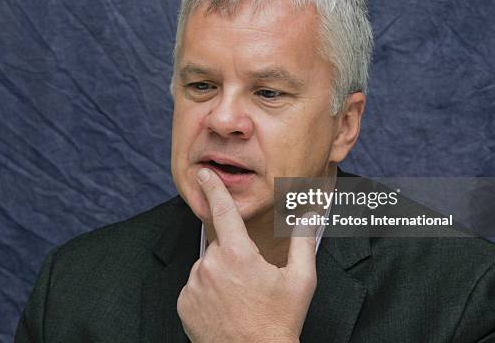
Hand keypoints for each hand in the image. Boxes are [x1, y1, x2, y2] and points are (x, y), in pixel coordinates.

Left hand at [177, 168, 317, 342]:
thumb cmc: (279, 321)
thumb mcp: (300, 281)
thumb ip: (303, 241)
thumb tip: (310, 214)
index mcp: (238, 254)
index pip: (222, 210)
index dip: (213, 188)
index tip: (203, 173)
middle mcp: (211, 265)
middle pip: (220, 246)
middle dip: (235, 255)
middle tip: (252, 283)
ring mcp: (194, 285)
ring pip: (208, 266)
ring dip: (221, 274)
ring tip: (239, 299)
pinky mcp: (184, 302)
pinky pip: (195, 286)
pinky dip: (207, 292)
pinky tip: (224, 308)